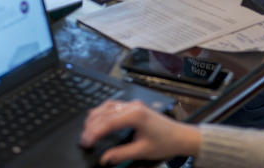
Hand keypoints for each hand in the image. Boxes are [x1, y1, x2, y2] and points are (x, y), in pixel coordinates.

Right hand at [79, 100, 200, 165]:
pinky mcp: (134, 107)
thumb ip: (121, 154)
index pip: (108, 122)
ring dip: (95, 117)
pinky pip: (114, 105)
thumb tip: (104, 158)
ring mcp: (133, 105)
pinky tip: (97, 117)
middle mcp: (133, 106)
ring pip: (108, 106)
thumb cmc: (165, 142)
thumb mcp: (142, 151)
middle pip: (105, 112)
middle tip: (83, 139)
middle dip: (91, 126)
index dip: (94, 133)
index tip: (85, 142)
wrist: (181, 136)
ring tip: (86, 129)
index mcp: (135, 115)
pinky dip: (103, 112)